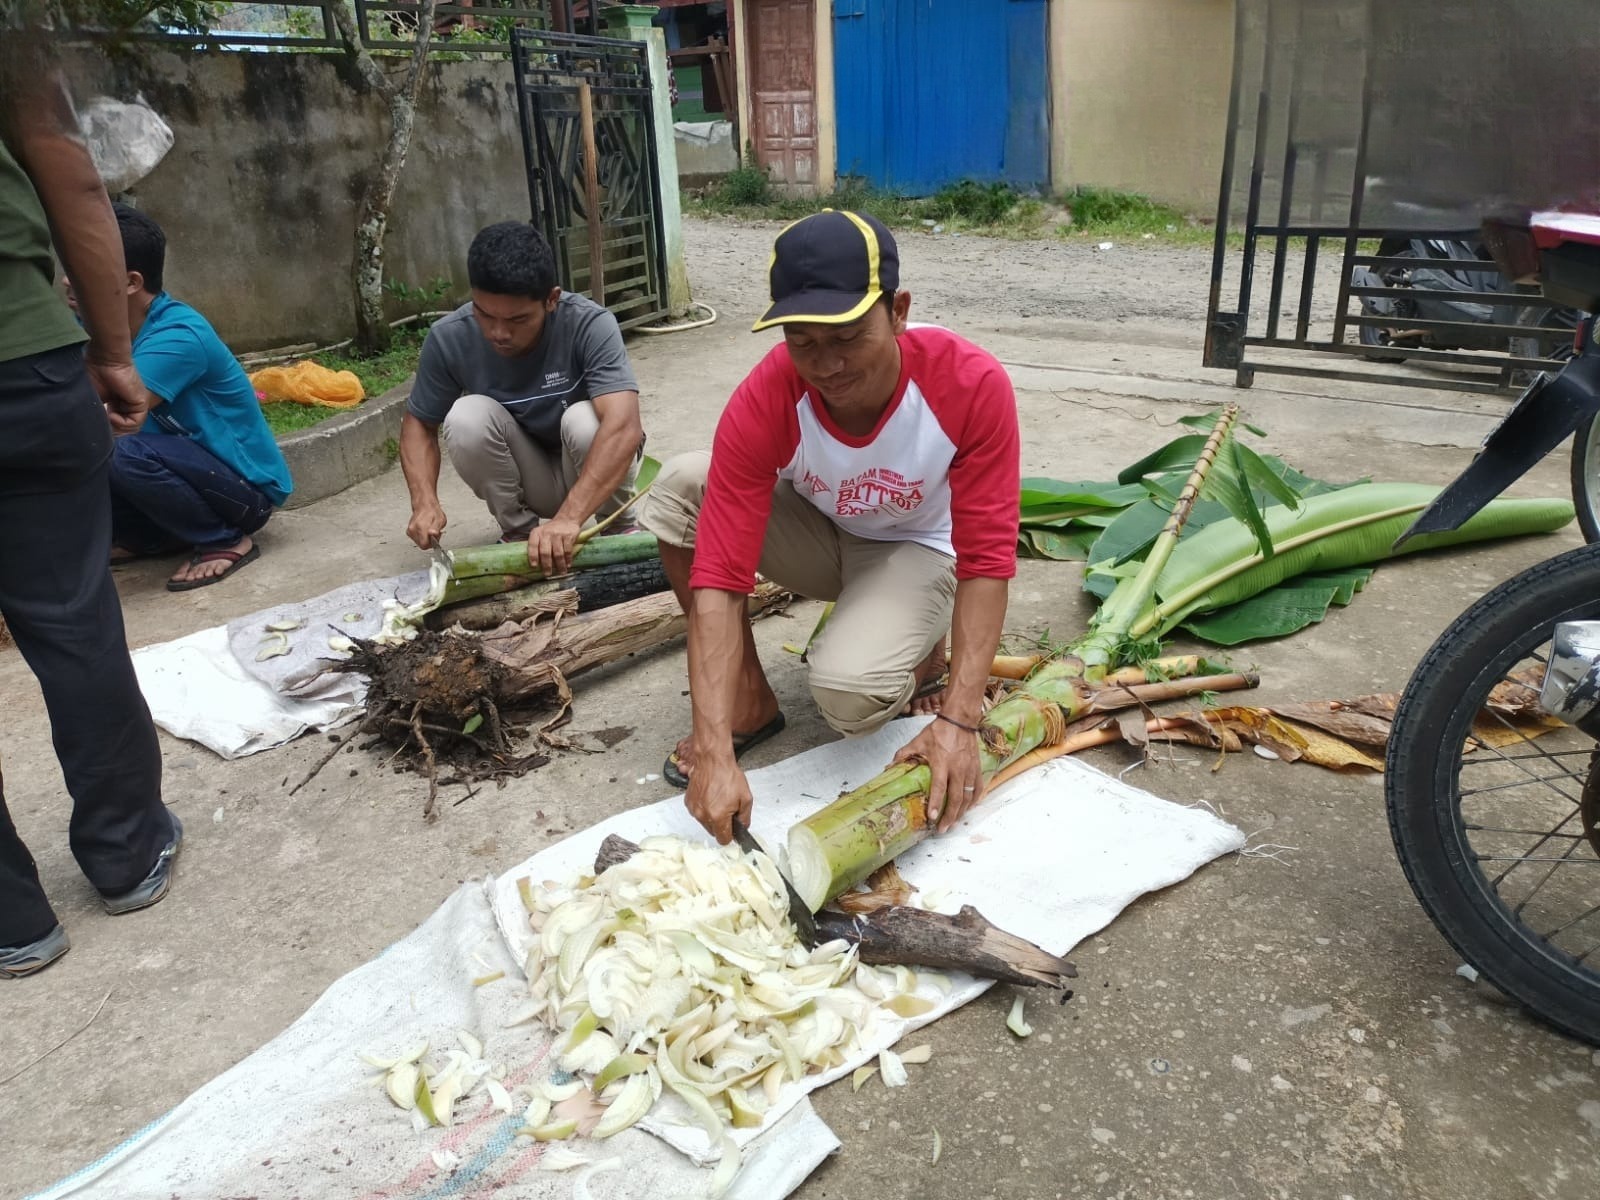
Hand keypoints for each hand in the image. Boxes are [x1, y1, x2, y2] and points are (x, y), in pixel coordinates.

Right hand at [85, 354, 150, 434]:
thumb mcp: (90, 400)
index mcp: (115, 404)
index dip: (105, 431)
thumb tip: (93, 433)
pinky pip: (135, 423)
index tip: (93, 426)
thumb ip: (96, 415)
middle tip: (99, 425)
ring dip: (115, 427)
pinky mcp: (141, 403)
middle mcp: (127, 405)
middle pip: (123, 430)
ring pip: (129, 429)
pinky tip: (111, 414)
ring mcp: (135, 405)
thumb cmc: (91, 374)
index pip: (115, 427)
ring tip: (105, 416)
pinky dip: (122, 423)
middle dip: (110, 431)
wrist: (103, 359)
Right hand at [407, 501, 446, 549]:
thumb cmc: (433, 512)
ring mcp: (410, 531)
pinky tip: (425, 530)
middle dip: (429, 541)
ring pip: (419, 543)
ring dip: (425, 539)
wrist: (424, 505)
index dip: (432, 544)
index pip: (424, 545)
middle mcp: (413, 529)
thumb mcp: (440, 520)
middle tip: (434, 533)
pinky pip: (416, 539)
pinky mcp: (408, 531)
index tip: (435, 537)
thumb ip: (436, 529)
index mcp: (420, 527)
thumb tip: (433, 534)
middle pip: (422, 545)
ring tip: (429, 530)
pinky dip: (421, 537)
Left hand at [527, 516, 581, 576]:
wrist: (566, 519)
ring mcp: (558, 535)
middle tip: (547, 574)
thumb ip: (537, 545)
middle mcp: (546, 533)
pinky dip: (568, 559)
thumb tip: (534, 564)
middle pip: (545, 552)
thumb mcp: (541, 533)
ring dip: (559, 565)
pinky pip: (567, 550)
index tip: (534, 566)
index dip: (533, 556)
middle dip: (546, 565)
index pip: (533, 545)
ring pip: (557, 553)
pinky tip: (568, 565)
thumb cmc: (551, 530)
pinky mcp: (568, 536)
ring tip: (561, 572)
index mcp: (537, 533)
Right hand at [685, 750, 753, 844]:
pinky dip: (704, 808)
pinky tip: (711, 797)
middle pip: (713, 832)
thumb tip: (742, 827)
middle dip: (721, 824)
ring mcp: (694, 809)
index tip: (732, 829)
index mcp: (718, 816)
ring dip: (712, 816)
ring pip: (705, 823)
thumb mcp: (745, 798)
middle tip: (728, 809)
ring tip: (719, 800)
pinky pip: (698, 813)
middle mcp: (703, 815)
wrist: (712, 760)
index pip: (723, 839)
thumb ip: (745, 817)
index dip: (730, 835)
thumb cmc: (728, 775)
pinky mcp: (689, 802)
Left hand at [894, 713, 984, 833]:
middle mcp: (957, 769)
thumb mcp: (918, 741)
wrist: (960, 720)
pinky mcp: (976, 768)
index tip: (932, 818)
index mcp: (941, 763)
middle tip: (943, 829)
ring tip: (954, 823)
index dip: (936, 804)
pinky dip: (974, 800)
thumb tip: (888, 767)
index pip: (939, 788)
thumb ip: (903, 755)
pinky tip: (969, 808)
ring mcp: (969, 769)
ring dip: (961, 812)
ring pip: (968, 797)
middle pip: (956, 798)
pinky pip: (978, 788)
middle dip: (950, 816)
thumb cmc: (939, 731)